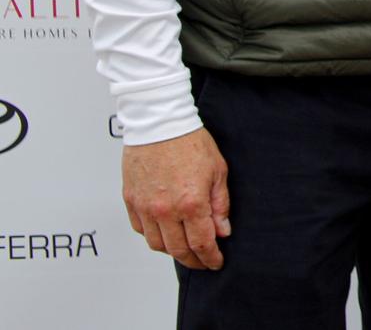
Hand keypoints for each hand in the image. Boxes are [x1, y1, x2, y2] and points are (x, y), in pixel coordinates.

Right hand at [123, 127, 230, 269]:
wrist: (159, 124)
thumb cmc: (190, 142)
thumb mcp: (217, 171)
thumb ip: (220, 204)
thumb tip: (222, 230)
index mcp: (190, 203)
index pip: (201, 243)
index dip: (210, 258)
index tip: (215, 262)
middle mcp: (164, 210)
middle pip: (178, 250)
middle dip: (193, 260)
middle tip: (202, 261)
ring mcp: (145, 207)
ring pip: (156, 244)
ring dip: (172, 250)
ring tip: (185, 247)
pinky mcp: (130, 201)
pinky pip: (140, 229)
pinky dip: (153, 235)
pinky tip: (164, 231)